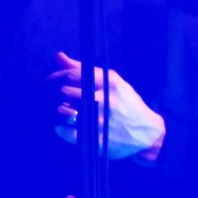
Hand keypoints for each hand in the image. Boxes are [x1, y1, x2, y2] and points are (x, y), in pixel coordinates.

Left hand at [47, 51, 165, 162]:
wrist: (148, 133)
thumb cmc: (127, 103)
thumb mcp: (111, 81)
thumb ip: (84, 69)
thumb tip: (58, 56)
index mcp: (108, 82)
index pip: (73, 74)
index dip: (56, 77)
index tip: (49, 82)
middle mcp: (105, 100)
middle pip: (67, 92)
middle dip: (58, 94)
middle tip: (55, 97)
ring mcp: (101, 121)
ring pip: (66, 112)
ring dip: (60, 110)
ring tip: (63, 110)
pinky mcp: (98, 140)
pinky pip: (69, 133)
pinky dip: (61, 129)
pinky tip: (63, 126)